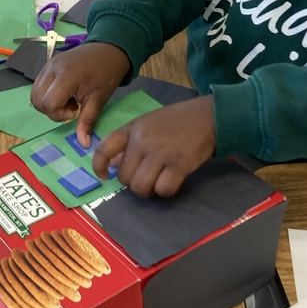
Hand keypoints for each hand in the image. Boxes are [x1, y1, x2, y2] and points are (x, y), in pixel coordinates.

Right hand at [31, 41, 130, 146]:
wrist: (109, 49)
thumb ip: (87, 121)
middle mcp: (52, 69)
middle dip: (51, 110)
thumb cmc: (106, 74)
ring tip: (68, 100)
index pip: (48, 103)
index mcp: (66, 77)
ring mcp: (48, 65)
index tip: (75, 111)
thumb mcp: (99, 99)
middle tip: (71, 107)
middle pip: (37, 99)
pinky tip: (64, 93)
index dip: (58, 114)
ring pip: (34, 93)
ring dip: (48, 103)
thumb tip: (83, 144)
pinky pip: (38, 85)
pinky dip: (47, 94)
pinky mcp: (47, 64)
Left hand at [93, 96, 216, 197]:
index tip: (104, 176)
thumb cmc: (176, 122)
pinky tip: (171, 181)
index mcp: (132, 129)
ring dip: (148, 191)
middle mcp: (142, 141)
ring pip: (140, 187)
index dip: (99, 166)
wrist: (208, 116)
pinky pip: (163, 189)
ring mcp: (160, 153)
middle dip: (133, 183)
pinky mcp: (179, 164)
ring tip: (157, 183)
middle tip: (146, 177)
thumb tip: (113, 165)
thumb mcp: (147, 124)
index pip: (104, 149)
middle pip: (124, 177)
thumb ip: (129, 143)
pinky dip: (165, 191)